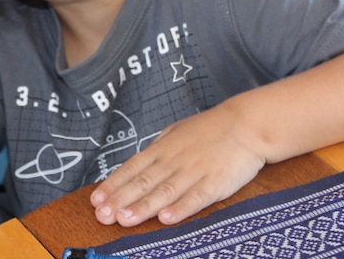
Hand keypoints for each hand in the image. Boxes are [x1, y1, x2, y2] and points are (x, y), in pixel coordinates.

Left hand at [90, 108, 265, 226]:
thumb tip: (135, 167)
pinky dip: (180, 209)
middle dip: (121, 200)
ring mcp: (194, 171)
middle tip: (103, 216)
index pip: (132, 168)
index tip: (96, 200)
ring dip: (143, 207)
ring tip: (125, 219)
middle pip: (143, 182)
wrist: (246, 124)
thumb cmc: (209, 130)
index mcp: (162, 148)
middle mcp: (174, 160)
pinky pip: (196, 198)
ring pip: (165, 192)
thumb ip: (157, 150)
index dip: (113, 185)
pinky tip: (165, 219)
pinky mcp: (216, 182)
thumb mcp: (176, 133)